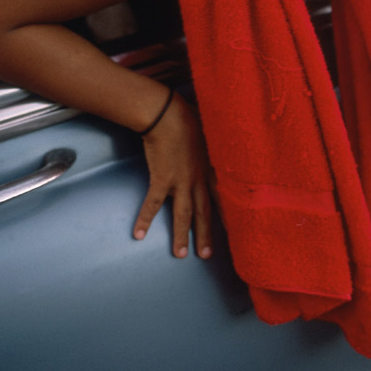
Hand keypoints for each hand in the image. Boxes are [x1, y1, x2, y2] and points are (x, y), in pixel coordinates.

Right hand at [133, 92, 213, 258]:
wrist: (168, 115)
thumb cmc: (188, 119)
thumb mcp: (209, 135)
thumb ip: (213, 148)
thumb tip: (216, 149)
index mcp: (210, 170)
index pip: (220, 198)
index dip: (225, 215)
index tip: (231, 231)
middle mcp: (198, 179)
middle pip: (204, 212)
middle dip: (206, 235)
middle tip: (206, 255)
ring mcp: (180, 181)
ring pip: (182, 214)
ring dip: (181, 235)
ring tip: (180, 254)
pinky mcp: (161, 179)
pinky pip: (152, 204)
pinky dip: (145, 219)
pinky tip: (139, 235)